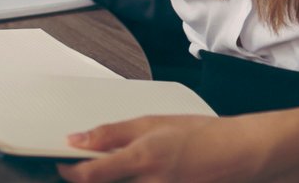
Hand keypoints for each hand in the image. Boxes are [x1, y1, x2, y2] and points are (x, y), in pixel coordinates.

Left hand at [58, 115, 277, 182]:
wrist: (236, 153)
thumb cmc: (197, 134)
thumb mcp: (150, 122)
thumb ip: (111, 133)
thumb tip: (78, 139)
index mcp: (143, 157)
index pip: (93, 175)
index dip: (71, 173)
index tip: (62, 166)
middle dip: (93, 180)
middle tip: (91, 170)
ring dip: (114, 182)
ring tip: (120, 171)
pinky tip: (139, 176)